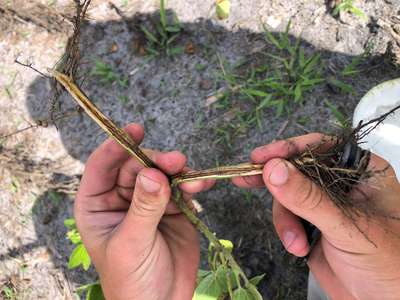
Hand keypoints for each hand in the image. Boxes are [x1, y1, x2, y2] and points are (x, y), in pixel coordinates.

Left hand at [74, 123, 212, 299]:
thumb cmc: (132, 281)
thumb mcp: (131, 244)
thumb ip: (143, 208)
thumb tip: (153, 173)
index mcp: (97, 205)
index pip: (102, 166)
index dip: (116, 145)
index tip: (134, 130)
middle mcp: (122, 198)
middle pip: (136, 165)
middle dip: (155, 160)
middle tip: (174, 161)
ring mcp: (149, 201)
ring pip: (161, 173)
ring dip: (176, 170)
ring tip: (189, 173)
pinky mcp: (174, 208)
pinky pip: (182, 187)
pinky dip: (192, 183)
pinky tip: (200, 185)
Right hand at [233, 133, 399, 299]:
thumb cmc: (387, 263)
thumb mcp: (346, 226)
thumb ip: (308, 198)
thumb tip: (272, 169)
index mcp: (361, 172)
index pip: (321, 147)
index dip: (290, 148)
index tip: (261, 156)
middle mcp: (341, 184)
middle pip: (297, 170)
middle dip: (278, 185)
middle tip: (246, 178)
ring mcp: (324, 205)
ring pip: (287, 196)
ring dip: (284, 219)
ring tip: (295, 243)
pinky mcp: (311, 224)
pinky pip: (287, 216)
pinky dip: (286, 231)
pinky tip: (297, 247)